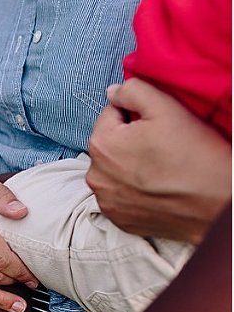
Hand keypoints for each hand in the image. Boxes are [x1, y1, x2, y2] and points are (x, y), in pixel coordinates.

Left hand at [87, 78, 231, 243]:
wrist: (216, 204)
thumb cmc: (193, 155)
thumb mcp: (165, 108)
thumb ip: (133, 91)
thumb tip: (113, 91)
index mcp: (100, 144)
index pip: (111, 115)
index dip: (136, 115)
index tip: (157, 125)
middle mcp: (95, 176)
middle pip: (110, 144)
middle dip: (129, 140)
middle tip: (162, 147)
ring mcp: (105, 201)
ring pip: (113, 171)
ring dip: (129, 166)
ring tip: (160, 168)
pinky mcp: (118, 219)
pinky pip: (120, 196)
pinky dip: (133, 190)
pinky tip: (155, 187)